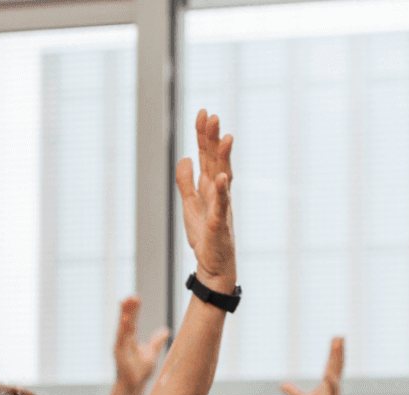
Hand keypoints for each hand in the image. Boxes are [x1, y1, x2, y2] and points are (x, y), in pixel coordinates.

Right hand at [113, 297, 169, 387]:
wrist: (133, 385)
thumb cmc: (140, 370)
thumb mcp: (152, 353)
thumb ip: (157, 341)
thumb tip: (165, 330)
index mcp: (130, 339)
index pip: (132, 321)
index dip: (134, 310)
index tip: (135, 297)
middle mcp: (123, 340)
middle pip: (126, 321)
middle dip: (128, 308)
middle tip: (131, 296)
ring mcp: (120, 346)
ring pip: (122, 328)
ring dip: (124, 315)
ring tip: (126, 303)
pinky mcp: (119, 354)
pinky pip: (121, 340)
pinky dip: (123, 330)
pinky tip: (125, 321)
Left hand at [176, 110, 236, 292]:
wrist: (213, 266)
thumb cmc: (205, 237)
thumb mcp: (189, 205)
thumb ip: (186, 182)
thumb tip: (183, 157)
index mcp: (209, 187)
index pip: (207, 156)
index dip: (204, 135)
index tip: (203, 113)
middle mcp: (219, 193)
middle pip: (216, 161)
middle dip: (213, 138)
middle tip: (212, 115)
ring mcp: (221, 207)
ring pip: (223, 177)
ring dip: (224, 158)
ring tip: (225, 138)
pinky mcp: (219, 224)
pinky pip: (221, 205)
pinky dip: (222, 191)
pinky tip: (222, 177)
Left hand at [282, 338, 343, 394]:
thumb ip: (294, 392)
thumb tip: (282, 385)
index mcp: (328, 383)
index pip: (331, 364)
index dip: (333, 352)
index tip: (336, 340)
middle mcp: (333, 385)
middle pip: (336, 365)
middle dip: (338, 351)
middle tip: (340, 336)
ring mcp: (334, 392)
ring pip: (336, 373)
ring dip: (337, 360)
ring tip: (338, 347)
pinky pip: (331, 390)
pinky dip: (330, 382)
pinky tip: (328, 375)